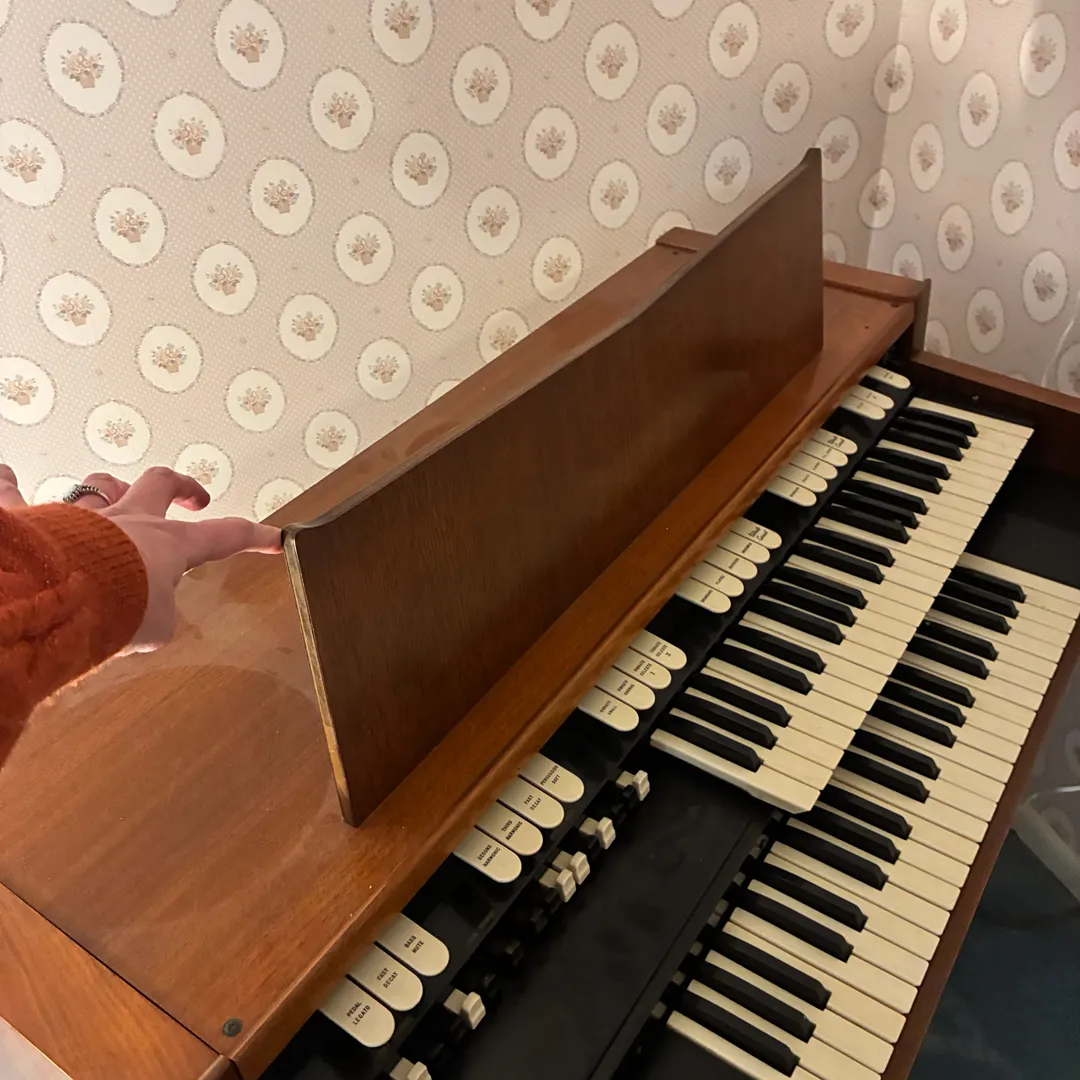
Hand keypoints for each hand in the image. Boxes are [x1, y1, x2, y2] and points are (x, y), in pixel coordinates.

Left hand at [1, 464, 281, 651]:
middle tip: (193, 497)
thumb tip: (152, 620)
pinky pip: (14, 494)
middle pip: (161, 484)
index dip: (253, 536)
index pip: (223, 536)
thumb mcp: (152, 628)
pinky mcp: (34, 520)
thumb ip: (157, 619)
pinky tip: (4, 473)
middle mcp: (127, 520)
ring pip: (97, 484)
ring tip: (107, 490)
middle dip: (182, 486)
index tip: (274, 537)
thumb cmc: (112, 611)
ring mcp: (80, 516)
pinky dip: (9, 484)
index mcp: (167, 544)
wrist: (56, 599)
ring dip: (106, 486)